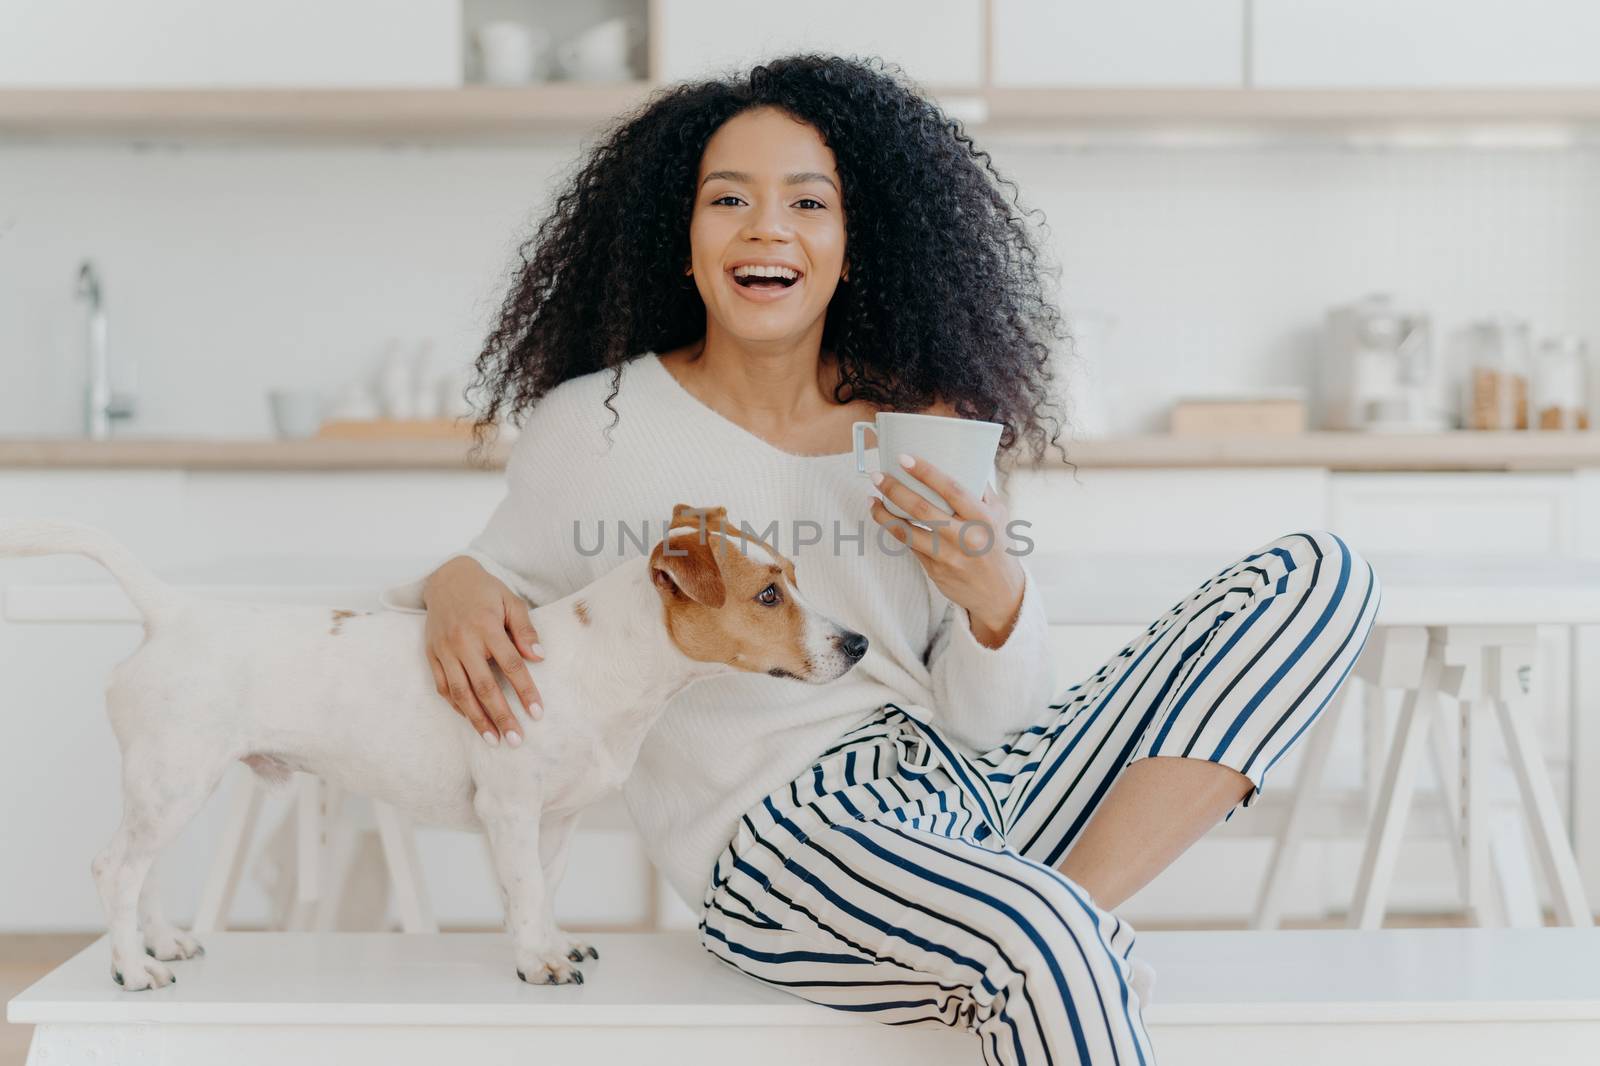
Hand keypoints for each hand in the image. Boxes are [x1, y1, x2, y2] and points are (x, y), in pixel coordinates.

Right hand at [422, 556, 545, 746]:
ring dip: (477, 719)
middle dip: (501, 715)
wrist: (446, 578)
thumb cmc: (485, 592)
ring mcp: (444, 650)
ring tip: (493, 740)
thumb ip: (525, 630)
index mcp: (486, 626)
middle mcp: (463, 641)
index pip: (510, 665)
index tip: (537, 713)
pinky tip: (471, 720)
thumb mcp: (511, 601)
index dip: (525, 691)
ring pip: (460, 692)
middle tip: (516, 739)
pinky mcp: (431, 655)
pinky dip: (457, 706)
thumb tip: (539, 658)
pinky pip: (442, 686)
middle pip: (484, 686)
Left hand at [869, 453, 1025, 647]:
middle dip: (895, 490)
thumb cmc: (997, 546)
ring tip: (872, 499)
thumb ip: (980, 490)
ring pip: (908, 532)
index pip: (952, 490)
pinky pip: (910, 546)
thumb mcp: (999, 515)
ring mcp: (948, 556)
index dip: (926, 472)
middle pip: (923, 509)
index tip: (904, 458)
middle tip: (877, 476)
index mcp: (983, 519)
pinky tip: (885, 518)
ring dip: (885, 514)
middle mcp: (965, 538)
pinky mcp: (935, 571)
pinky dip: (895, 530)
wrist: (1000, 593)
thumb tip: (960, 461)